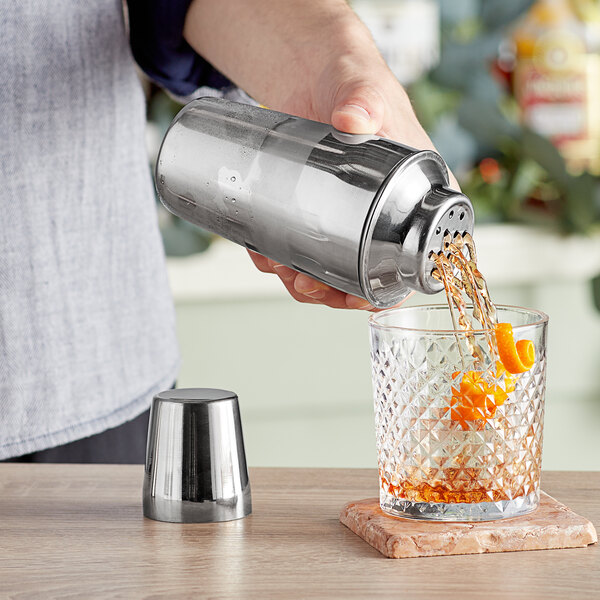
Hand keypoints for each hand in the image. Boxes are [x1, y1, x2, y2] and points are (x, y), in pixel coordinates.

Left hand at [184, 0, 456, 308]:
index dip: (389, 287)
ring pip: (333, 266)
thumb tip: (353, 118)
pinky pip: (305, 245)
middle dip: (332, 289)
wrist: (312, 71)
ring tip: (281, 268)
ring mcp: (348, 213)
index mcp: (414, 190)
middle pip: (367, 272)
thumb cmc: (352, 76)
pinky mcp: (316, 209)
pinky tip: (267, 254)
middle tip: (304, 283)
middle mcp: (384, 209)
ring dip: (306, 280)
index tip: (355, 298)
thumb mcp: (362, 87)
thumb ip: (362, 97)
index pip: (416, 254)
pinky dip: (285, 258)